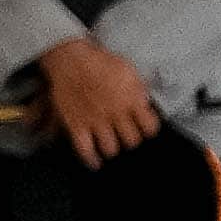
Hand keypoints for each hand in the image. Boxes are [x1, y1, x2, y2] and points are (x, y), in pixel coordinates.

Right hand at [40, 31, 172, 163]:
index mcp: (131, 101)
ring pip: (111, 148)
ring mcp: (95, 121)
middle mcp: (115, 114)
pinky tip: (94, 163)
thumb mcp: (128, 70)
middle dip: (130, 140)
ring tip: (111, 145)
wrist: (70, 58)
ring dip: (112, 148)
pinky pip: (84, 149)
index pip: (150, 128)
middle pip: (132, 141)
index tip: (144, 129)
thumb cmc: (99, 61)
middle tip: (126, 137)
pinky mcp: (76, 124)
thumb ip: (139, 89)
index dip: (149, 130)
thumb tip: (146, 103)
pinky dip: (90, 159)